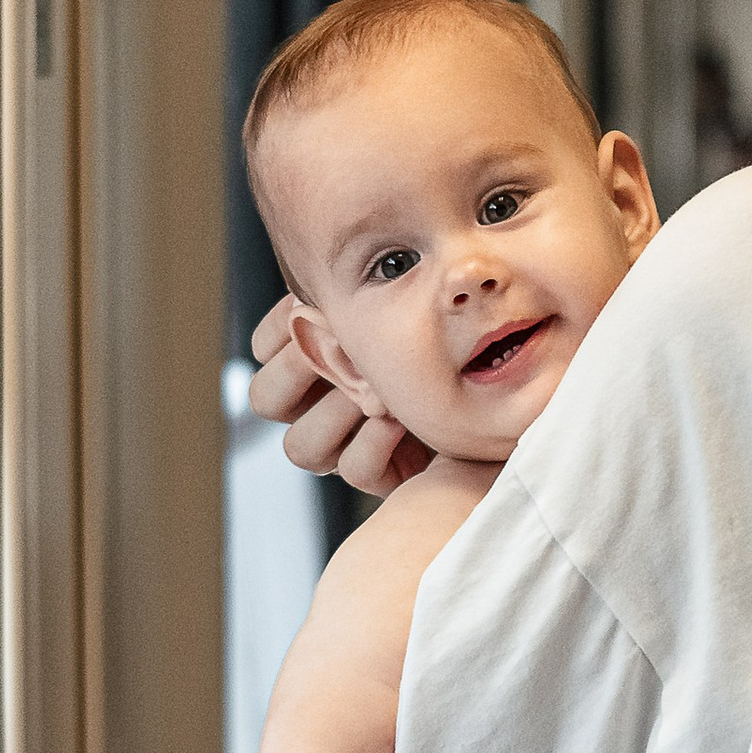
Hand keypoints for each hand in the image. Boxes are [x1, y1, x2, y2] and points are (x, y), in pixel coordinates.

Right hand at [246, 297, 431, 496]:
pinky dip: (373, 444)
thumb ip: (356, 294)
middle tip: (338, 344)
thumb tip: (317, 279)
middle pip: (266, 399)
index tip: (313, 304)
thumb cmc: (437, 333)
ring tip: (373, 388)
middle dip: (298, 369)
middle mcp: (316, 408)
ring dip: (335, 414)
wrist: (487, 389)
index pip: (264, 350)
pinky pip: (355, 470)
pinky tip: (398, 418)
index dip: (281, 329)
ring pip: (301, 446)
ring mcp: (343, 446)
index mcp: (309, 363)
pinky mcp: (380, 473)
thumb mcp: (395, 305)